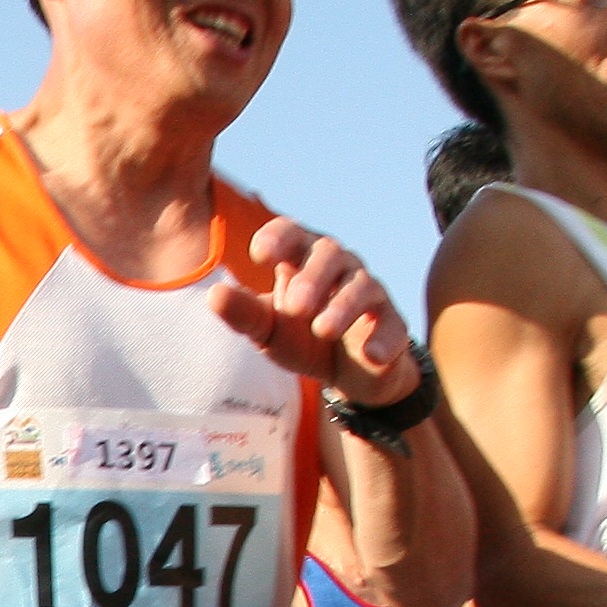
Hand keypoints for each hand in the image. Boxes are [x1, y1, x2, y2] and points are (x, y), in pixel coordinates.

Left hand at [208, 217, 421, 407]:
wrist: (347, 373)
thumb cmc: (301, 338)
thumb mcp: (267, 328)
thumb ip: (243, 312)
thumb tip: (214, 295)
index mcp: (302, 260)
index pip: (291, 234)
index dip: (278, 238)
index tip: (260, 254)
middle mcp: (339, 267)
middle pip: (329, 253)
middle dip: (312, 277)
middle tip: (295, 307)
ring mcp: (369, 293)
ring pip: (362, 286)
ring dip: (343, 306)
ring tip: (323, 330)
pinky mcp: (393, 325)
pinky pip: (393, 326)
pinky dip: (384, 339)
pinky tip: (370, 354)